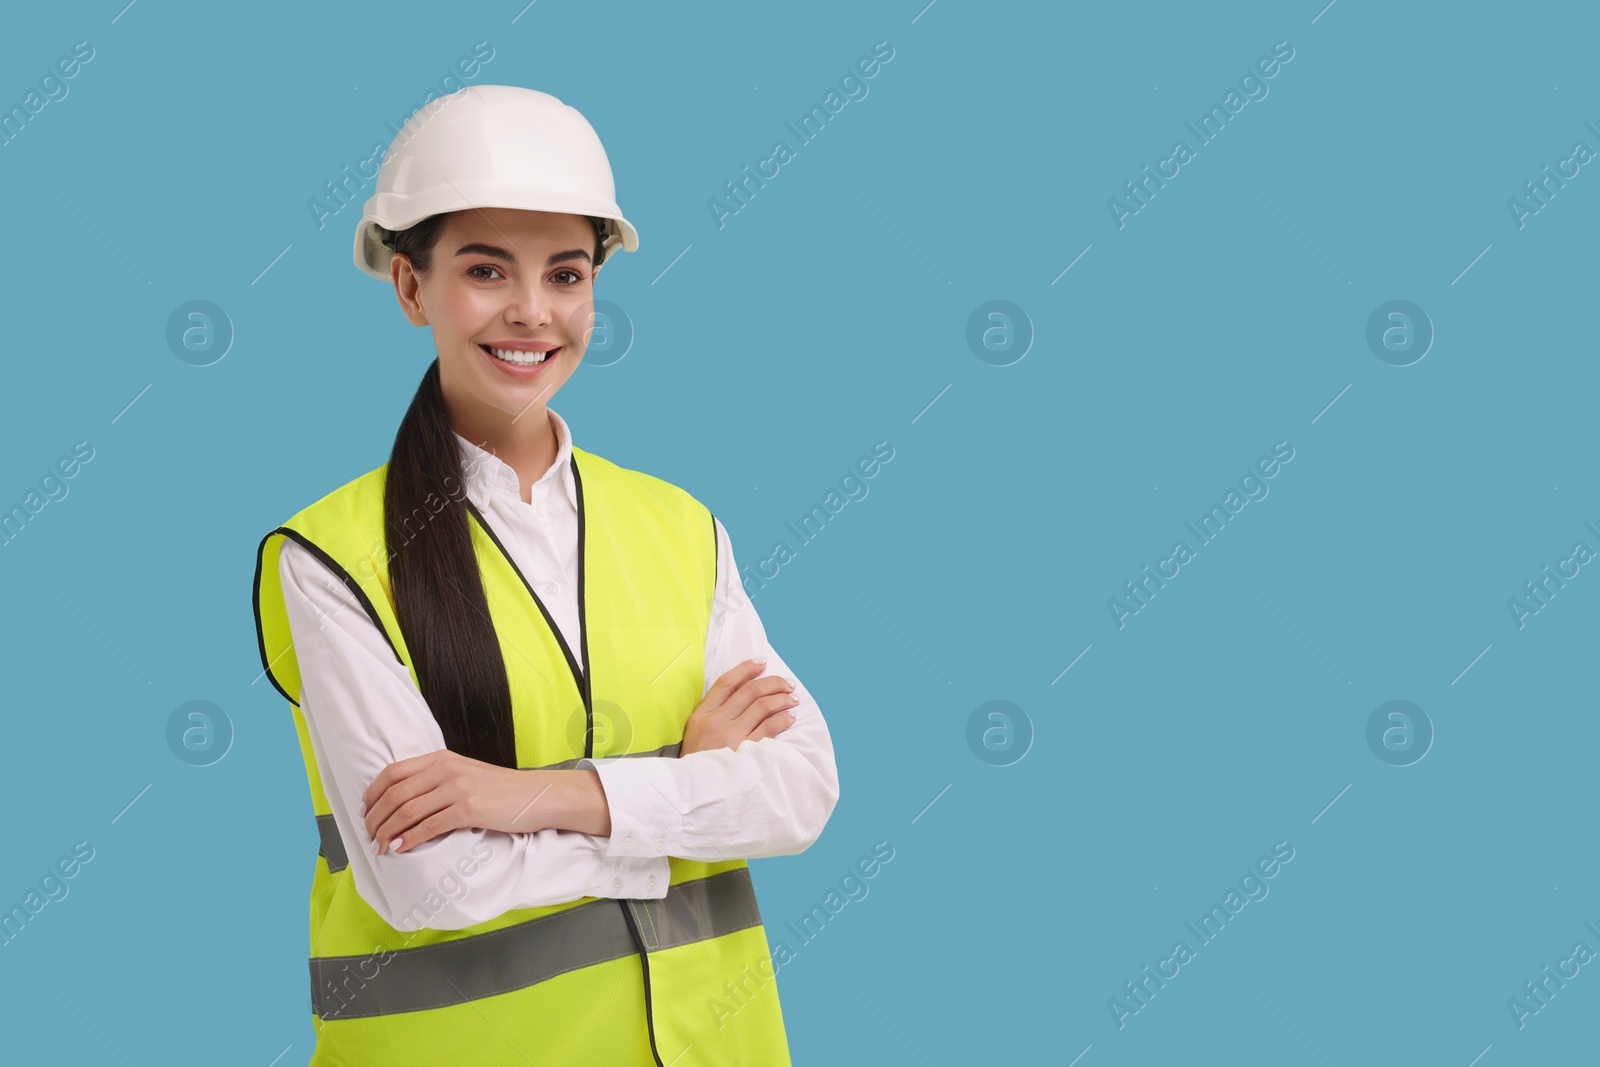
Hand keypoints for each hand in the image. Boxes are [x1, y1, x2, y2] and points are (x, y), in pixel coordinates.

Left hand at [361, 750, 554, 854]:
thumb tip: (404, 802)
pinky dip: (410, 839)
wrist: (536, 796)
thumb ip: (437, 779)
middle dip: (376, 818)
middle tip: (370, 836)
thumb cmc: (501, 790)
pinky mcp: (469, 809)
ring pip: (407, 811)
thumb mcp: (466, 774)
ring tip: (381, 847)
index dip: (373, 794)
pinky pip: (429, 826)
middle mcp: (446, 769)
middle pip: (395, 794)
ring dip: (388, 833)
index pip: (393, 772)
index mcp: (442, 758)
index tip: (366, 812)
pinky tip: (402, 848)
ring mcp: (458, 788)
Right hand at [680, 658, 798, 756]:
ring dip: (782, 699)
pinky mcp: (745, 752)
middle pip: (749, 691)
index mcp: (701, 714)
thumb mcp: (694, 733)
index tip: (761, 663)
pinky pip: (770, 728)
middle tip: (787, 683)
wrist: (695, 791)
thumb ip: (713, 713)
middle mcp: (716, 722)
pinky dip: (783, 719)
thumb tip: (743, 693)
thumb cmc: (698, 762)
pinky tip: (790, 717)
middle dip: (773, 683)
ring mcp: (731, 737)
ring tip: (792, 699)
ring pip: (762, 706)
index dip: (746, 668)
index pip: (726, 682)